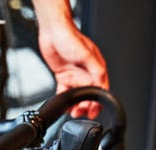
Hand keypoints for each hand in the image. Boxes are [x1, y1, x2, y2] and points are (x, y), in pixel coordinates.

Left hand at [32, 0, 108, 118]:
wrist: (52, 32)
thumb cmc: (70, 38)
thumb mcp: (87, 54)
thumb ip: (96, 70)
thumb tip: (102, 83)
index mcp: (96, 68)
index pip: (100, 89)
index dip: (97, 102)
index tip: (93, 111)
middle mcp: (86, 73)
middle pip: (88, 94)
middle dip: (85, 106)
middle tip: (80, 113)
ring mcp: (74, 75)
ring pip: (77, 95)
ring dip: (75, 104)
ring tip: (72, 111)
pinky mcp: (63, 76)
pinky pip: (65, 91)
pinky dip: (64, 98)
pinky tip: (63, 104)